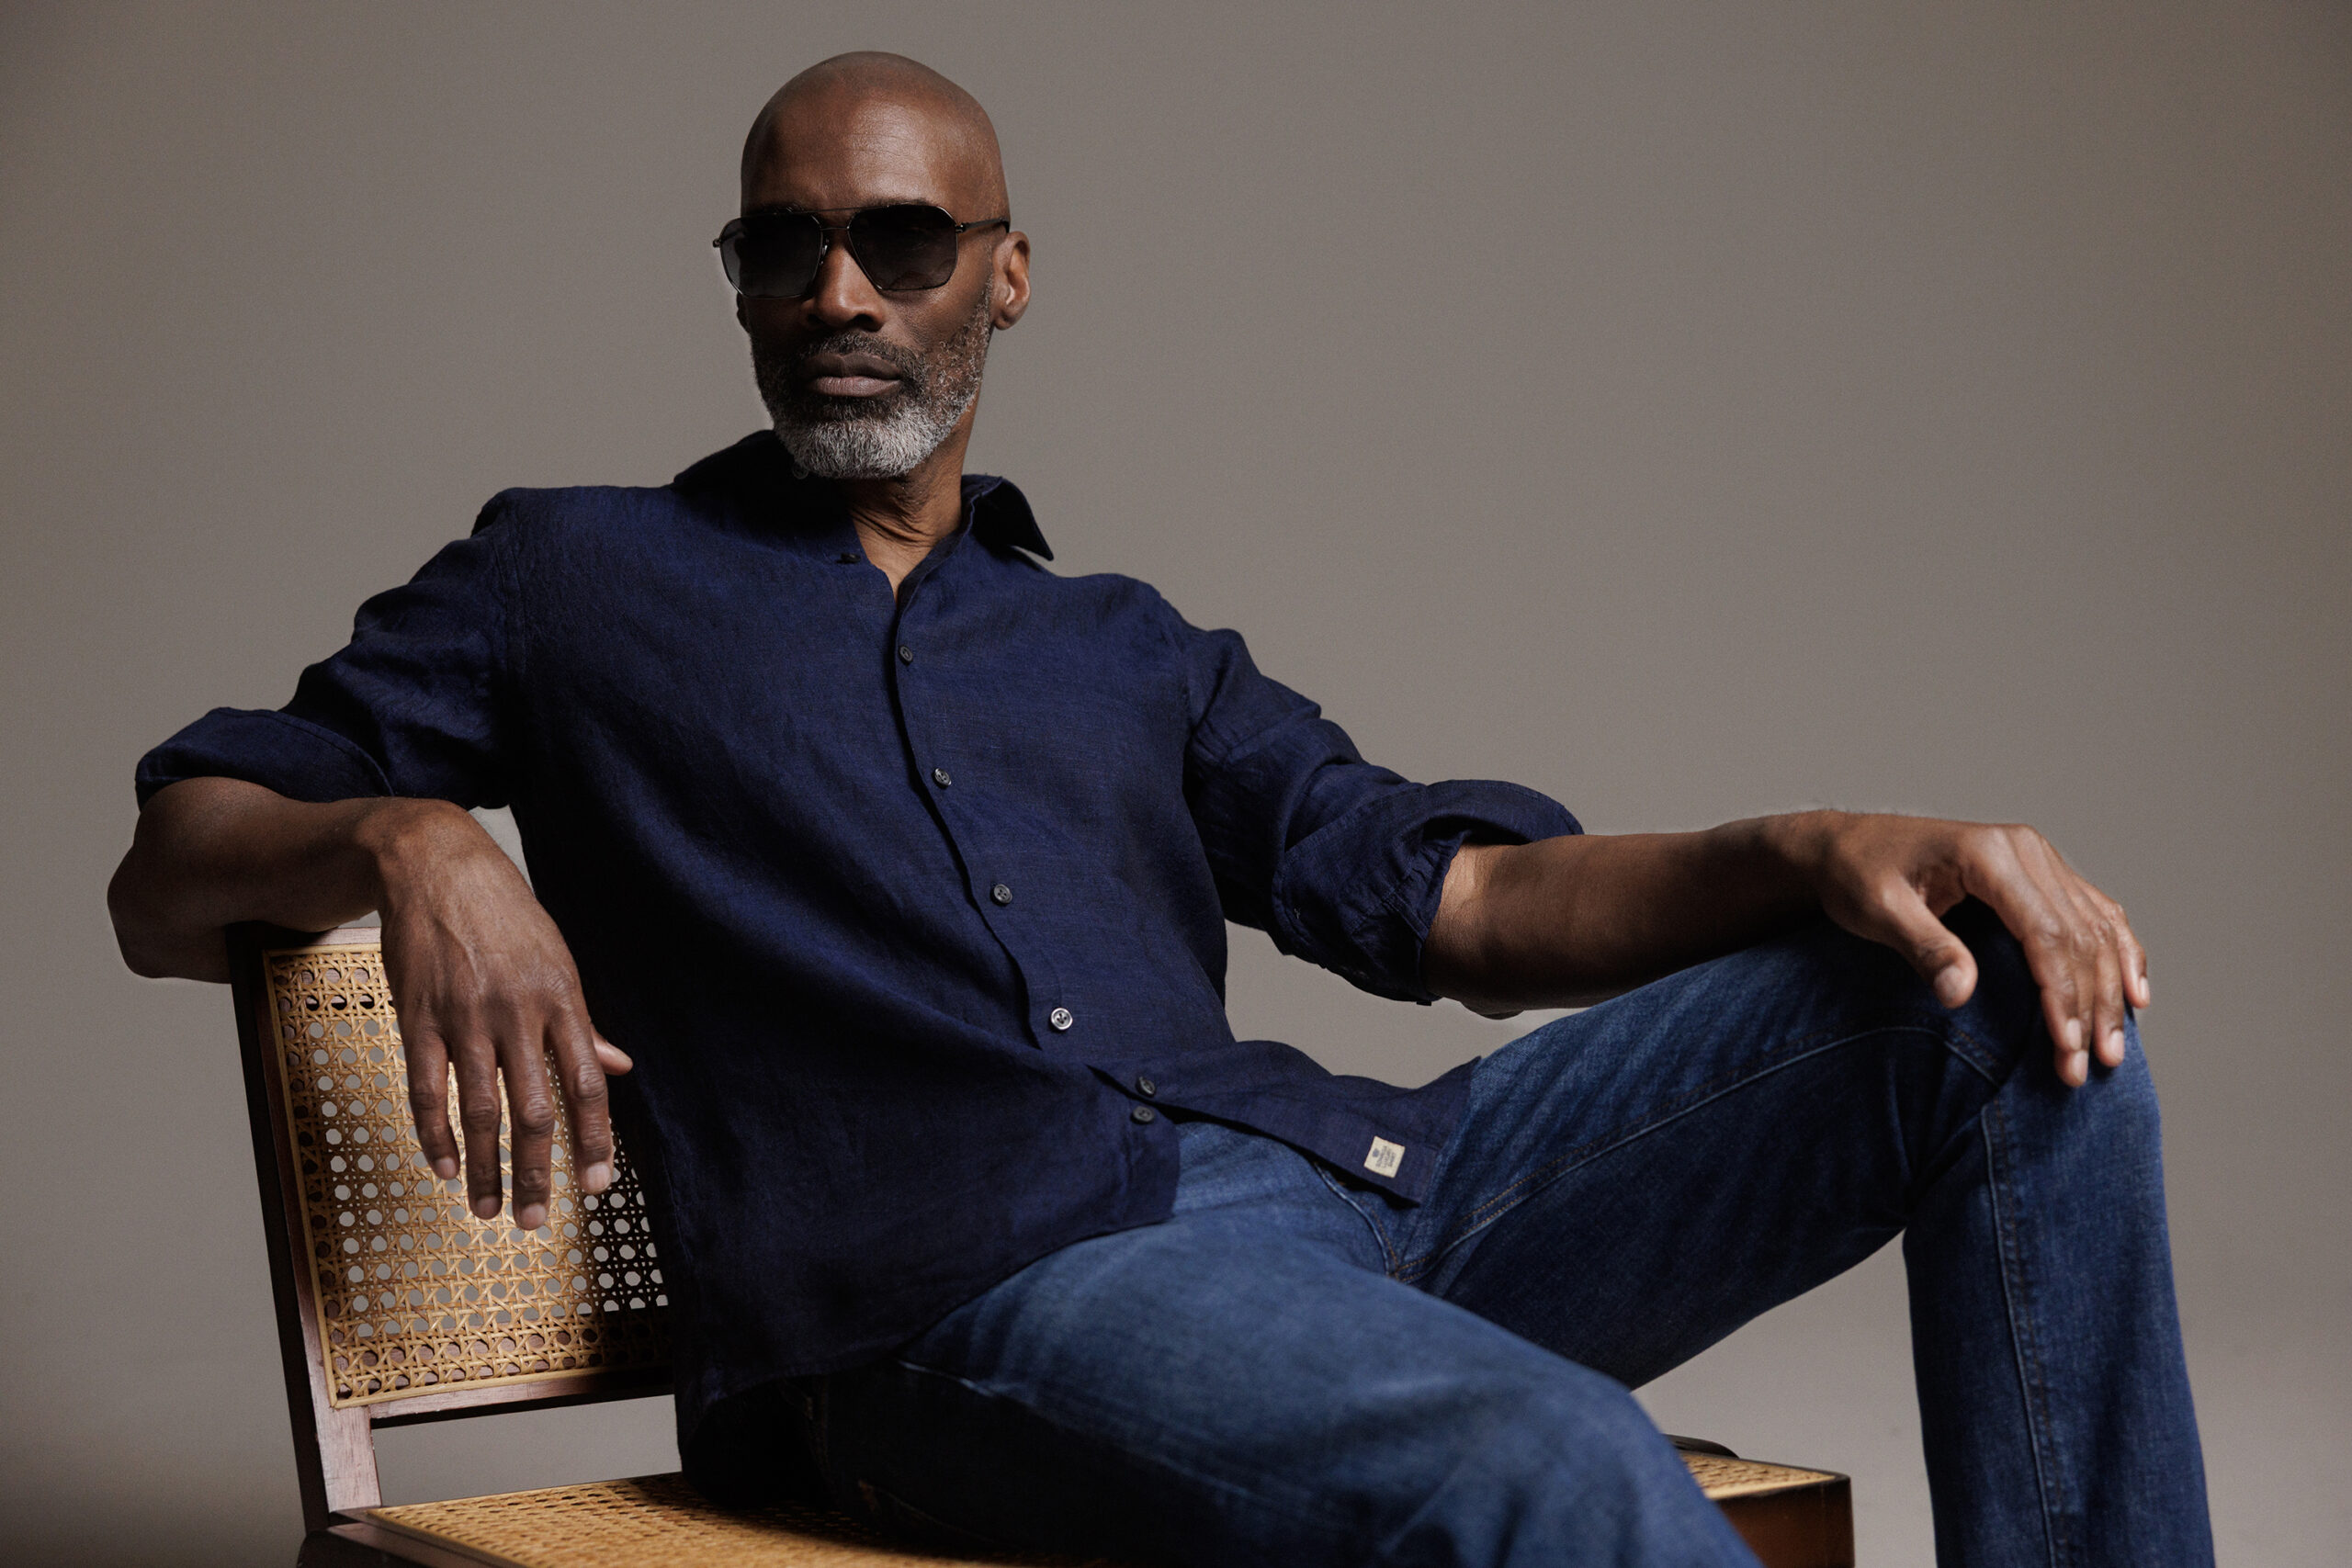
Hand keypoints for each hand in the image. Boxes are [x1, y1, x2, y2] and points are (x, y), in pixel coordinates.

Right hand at [358, 801, 631, 1229]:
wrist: (435, 863)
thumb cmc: (504, 915)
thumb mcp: (557, 959)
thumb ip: (582, 1023)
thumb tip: (620, 1066)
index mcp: (562, 1000)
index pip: (586, 1085)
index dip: (595, 1140)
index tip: (597, 1186)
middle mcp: (517, 1013)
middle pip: (535, 1109)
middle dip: (539, 1172)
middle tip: (539, 1221)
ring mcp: (464, 1017)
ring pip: (479, 1110)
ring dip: (486, 1168)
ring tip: (490, 1209)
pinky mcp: (417, 1017)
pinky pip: (426, 1088)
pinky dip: (434, 1135)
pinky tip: (445, 1169)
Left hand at [1796, 812, 2149, 1085]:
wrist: (1847, 846)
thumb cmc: (1857, 875)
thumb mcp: (1877, 911)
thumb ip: (1922, 947)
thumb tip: (1960, 994)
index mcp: (1990, 853)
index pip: (2046, 932)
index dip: (2061, 994)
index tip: (2066, 1048)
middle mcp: (2026, 850)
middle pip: (2081, 936)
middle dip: (2090, 1005)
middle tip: (2089, 1067)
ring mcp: (2039, 859)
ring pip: (2098, 929)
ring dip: (2111, 991)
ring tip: (2111, 1051)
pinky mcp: (2041, 874)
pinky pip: (2095, 915)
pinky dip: (2120, 955)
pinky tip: (2133, 995)